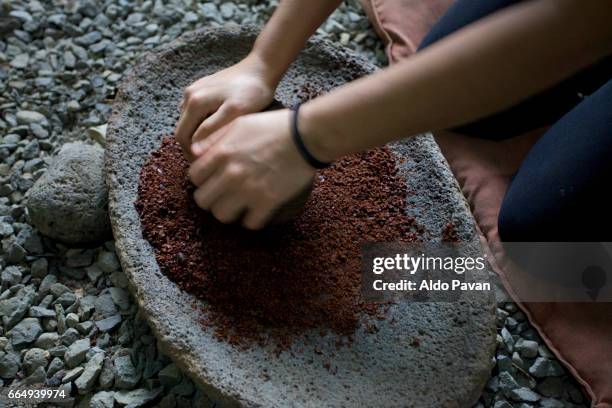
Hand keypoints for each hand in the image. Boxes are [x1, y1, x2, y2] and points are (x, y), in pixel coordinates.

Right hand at [175, 55, 276, 159]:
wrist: (260, 68)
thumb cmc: (252, 91)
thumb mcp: (234, 113)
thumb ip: (212, 130)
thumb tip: (194, 149)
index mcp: (194, 101)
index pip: (182, 136)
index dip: (190, 154)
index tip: (206, 164)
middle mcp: (188, 95)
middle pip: (183, 129)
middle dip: (193, 146)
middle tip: (212, 159)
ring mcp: (194, 90)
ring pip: (188, 122)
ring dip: (197, 136)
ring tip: (216, 146)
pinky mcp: (202, 89)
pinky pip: (195, 112)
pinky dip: (201, 124)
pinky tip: (218, 130)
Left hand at [188, 109, 315, 229]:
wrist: (305, 136)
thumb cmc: (273, 126)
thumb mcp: (239, 124)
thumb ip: (214, 139)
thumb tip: (194, 152)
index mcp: (221, 153)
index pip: (194, 178)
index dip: (201, 179)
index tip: (212, 179)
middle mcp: (231, 174)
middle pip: (203, 201)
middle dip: (211, 197)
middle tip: (222, 194)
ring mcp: (249, 190)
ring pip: (222, 216)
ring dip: (228, 211)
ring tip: (237, 204)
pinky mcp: (268, 202)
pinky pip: (250, 223)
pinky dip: (252, 219)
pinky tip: (256, 210)